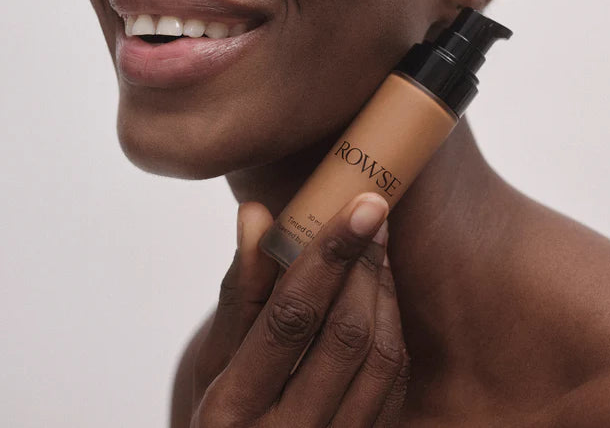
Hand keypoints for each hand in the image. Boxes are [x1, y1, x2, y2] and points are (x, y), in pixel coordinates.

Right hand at [189, 193, 408, 426]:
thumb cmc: (227, 415)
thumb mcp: (215, 362)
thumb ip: (240, 290)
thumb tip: (256, 213)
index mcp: (233, 407)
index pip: (292, 316)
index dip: (331, 254)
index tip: (362, 204)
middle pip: (345, 335)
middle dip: (364, 263)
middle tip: (373, 212)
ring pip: (380, 357)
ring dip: (383, 291)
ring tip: (375, 246)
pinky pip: (394, 382)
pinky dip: (393, 327)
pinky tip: (380, 293)